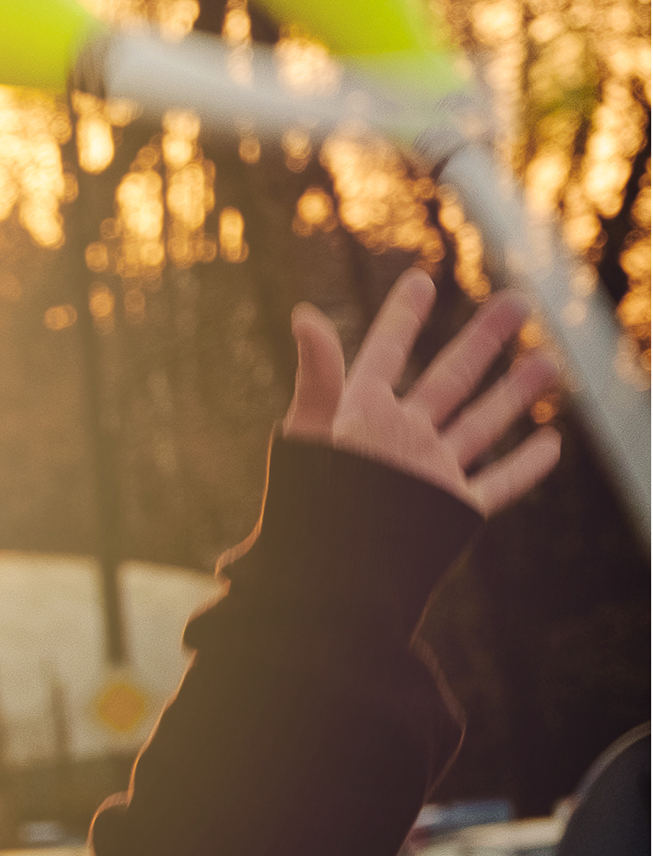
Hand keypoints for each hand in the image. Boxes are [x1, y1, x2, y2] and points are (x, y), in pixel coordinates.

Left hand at [284, 267, 561, 515]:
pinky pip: (496, 485)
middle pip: (450, 378)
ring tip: (548, 361)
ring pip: (481, 424)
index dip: (402, 319)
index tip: (420, 281)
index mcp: (361, 416)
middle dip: (483, 340)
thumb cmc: (308, 506)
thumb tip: (304, 315)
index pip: (384, 354)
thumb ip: (318, 377)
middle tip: (517, 300)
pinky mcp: (450, 512)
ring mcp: (428, 475)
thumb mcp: (312, 434)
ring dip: (515, 394)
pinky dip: (525, 466)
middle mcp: (400, 440)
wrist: (329, 573)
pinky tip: (550, 443)